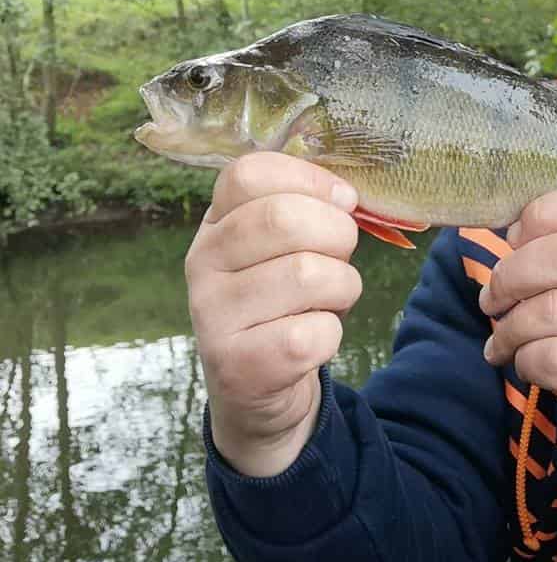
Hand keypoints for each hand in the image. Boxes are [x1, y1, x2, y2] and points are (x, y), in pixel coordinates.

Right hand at [185, 152, 361, 477]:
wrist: (257, 389)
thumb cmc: (285, 300)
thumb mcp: (286, 248)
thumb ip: (308, 209)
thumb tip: (348, 196)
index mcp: (217, 222)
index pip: (249, 173)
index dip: (310, 178)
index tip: (344, 200)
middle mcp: (203, 262)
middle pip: (283, 217)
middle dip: (338, 233)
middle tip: (343, 256)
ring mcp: (213, 315)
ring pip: (307, 274)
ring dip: (342, 286)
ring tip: (330, 299)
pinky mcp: (238, 365)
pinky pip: (312, 333)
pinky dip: (332, 333)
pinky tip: (315, 338)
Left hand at [477, 184, 556, 508]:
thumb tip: (515, 227)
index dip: (542, 215)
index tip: (516, 241)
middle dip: (511, 276)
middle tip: (492, 299)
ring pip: (555, 309)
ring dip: (511, 327)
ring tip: (504, 341)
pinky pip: (556, 358)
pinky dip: (526, 360)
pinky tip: (527, 365)